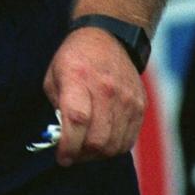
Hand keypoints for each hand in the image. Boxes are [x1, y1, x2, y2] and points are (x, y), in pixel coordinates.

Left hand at [43, 26, 145, 164]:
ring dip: (98, 154)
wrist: (109, 37)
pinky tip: (103, 139)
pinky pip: (128, 140)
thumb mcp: (54, 75)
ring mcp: (126, 99)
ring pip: (114, 145)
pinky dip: (114, 148)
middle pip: (98, 140)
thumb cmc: (75, 58)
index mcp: (79, 78)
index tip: (62, 157)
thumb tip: (62, 138)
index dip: (68, 145)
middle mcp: (106, 89)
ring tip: (87, 147)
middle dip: (82, 155)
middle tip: (73, 153)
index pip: (77, 120)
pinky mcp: (140, 106)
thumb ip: (57, 107)